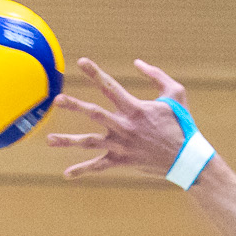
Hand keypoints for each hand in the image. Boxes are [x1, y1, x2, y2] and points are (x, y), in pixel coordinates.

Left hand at [47, 57, 192, 179]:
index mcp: (135, 109)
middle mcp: (124, 127)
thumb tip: (137, 62)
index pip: (110, 87)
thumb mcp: (176, 94)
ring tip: (49, 140)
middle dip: (75, 106)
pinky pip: (98, 167)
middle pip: (94, 114)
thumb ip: (156, 75)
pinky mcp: (122, 161)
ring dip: (68, 141)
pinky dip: (82, 170)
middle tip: (57, 100)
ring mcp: (121, 146)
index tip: (81, 61)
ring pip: (89, 143)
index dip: (95, 73)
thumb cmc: (182, 124)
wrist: (186, 158)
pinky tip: (66, 174)